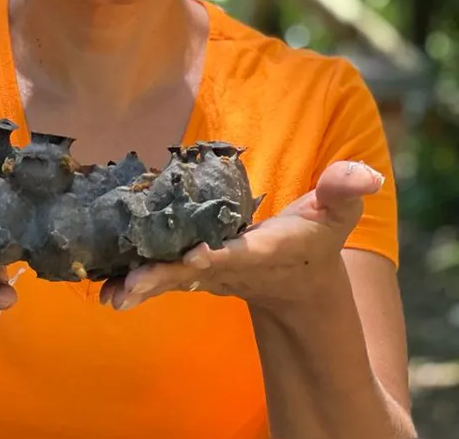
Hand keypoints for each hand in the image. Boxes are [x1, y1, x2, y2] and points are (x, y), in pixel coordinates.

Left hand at [100, 160, 384, 311]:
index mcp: (265, 250)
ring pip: (171, 280)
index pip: (240, 252)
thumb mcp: (337, 212)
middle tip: (129, 286)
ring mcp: (208, 274)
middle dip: (163, 277)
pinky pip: (160, 276)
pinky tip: (104, 286)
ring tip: (110, 295)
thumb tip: (367, 174)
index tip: (196, 257)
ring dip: (141, 286)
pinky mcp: (191, 272)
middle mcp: (232, 266)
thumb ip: (344, 189)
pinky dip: (134, 281)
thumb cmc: (315, 237)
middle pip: (194, 272)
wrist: (297, 281)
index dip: (219, 255)